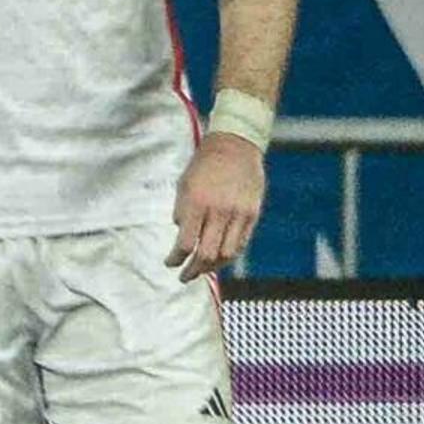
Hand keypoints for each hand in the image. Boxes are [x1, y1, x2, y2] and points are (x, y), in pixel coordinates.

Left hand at [169, 131, 263, 280]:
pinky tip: (219, 259)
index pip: (185, 243)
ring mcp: (239, 214)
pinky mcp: (253, 214)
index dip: (176, 258)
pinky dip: (229, 256)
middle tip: (184, 276)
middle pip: (206, 255)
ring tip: (202, 271)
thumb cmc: (203, 165)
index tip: (170, 263)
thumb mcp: (183, 185)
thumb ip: (182, 212)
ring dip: (212, 268)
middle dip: (193, 270)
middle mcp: (219, 212)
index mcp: (197, 204)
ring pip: (227, 254)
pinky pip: (241, 243)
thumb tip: (182, 237)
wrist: (235, 146)